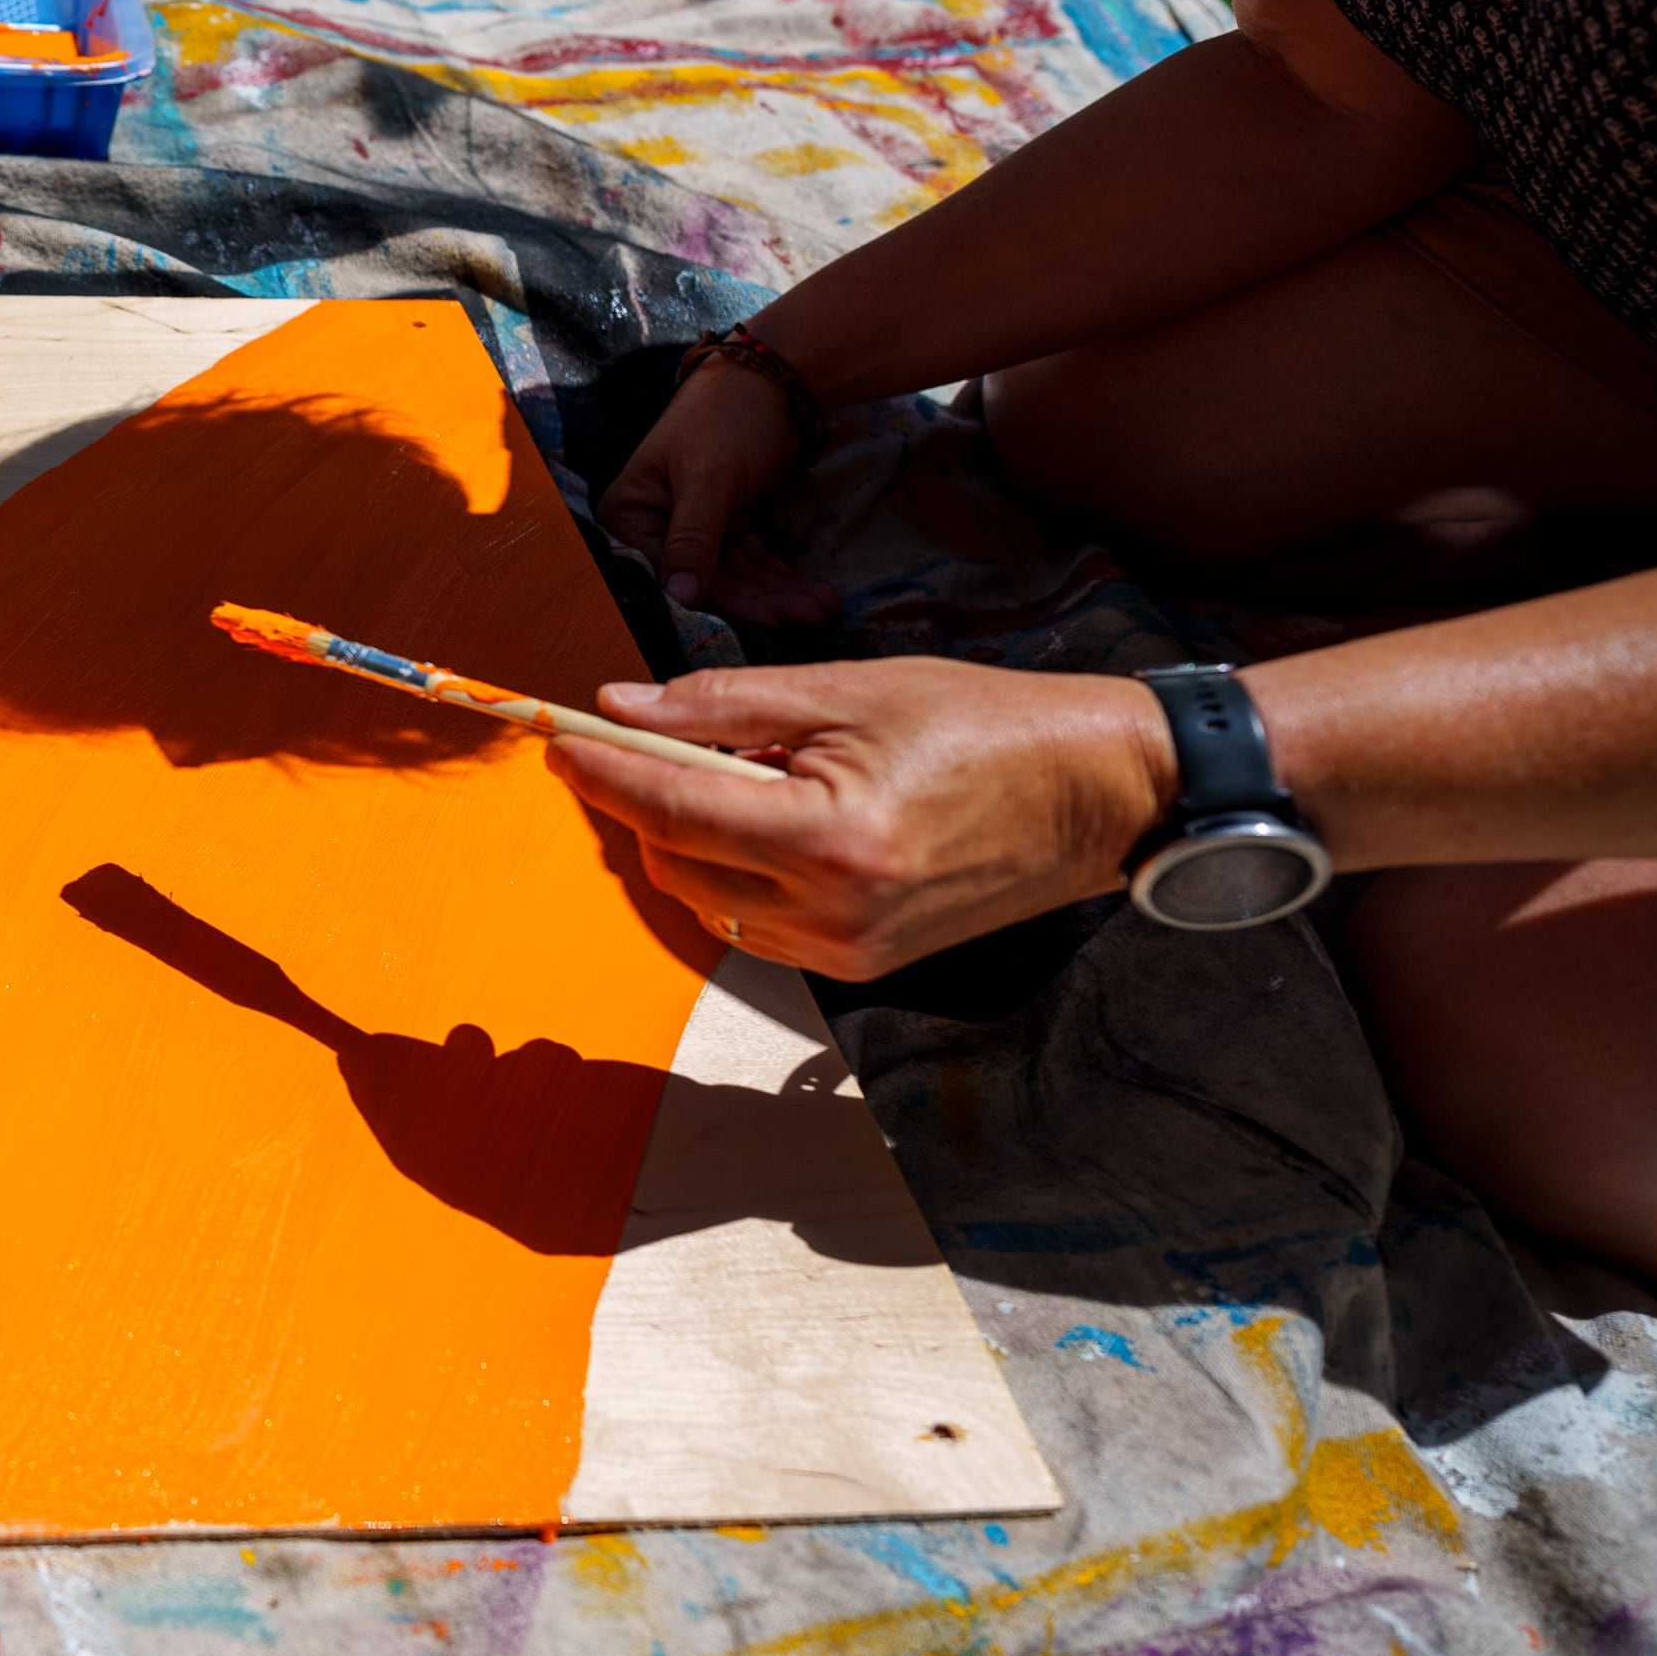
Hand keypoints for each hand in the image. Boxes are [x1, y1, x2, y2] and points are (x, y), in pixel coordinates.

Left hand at [545, 658, 1179, 978]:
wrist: (1097, 794)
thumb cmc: (982, 725)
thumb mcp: (848, 689)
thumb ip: (722, 705)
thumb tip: (619, 708)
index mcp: (826, 837)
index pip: (668, 807)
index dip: (600, 770)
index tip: (559, 736)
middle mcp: (831, 911)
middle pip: (672, 859)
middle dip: (644, 799)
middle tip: (663, 737)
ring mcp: (847, 951)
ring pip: (705, 900)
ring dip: (690, 838)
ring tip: (748, 774)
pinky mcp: (862, 966)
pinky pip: (755, 924)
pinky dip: (735, 872)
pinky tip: (776, 820)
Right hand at [596, 359, 830, 619]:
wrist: (771, 377)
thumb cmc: (725, 419)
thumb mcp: (709, 480)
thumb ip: (693, 540)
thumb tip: (677, 598)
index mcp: (631, 513)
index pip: (671, 569)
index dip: (719, 596)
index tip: (769, 618)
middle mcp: (655, 527)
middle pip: (709, 577)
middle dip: (764, 599)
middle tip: (812, 618)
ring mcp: (693, 528)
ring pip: (737, 574)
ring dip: (780, 593)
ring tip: (824, 609)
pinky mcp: (727, 524)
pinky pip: (753, 561)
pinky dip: (783, 577)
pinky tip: (818, 594)